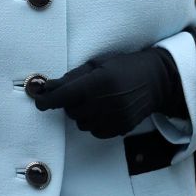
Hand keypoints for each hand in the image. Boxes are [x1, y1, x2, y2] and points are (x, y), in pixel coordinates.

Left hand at [32, 46, 186, 139]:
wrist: (156, 80)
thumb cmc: (125, 67)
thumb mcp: (98, 64)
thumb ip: (72, 77)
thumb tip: (47, 87)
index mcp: (99, 82)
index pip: (64, 96)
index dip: (48, 100)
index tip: (39, 101)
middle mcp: (106, 102)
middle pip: (71, 111)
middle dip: (69, 102)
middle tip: (80, 91)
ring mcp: (114, 117)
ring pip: (81, 123)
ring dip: (81, 113)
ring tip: (94, 100)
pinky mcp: (120, 128)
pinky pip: (94, 131)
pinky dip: (93, 122)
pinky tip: (103, 110)